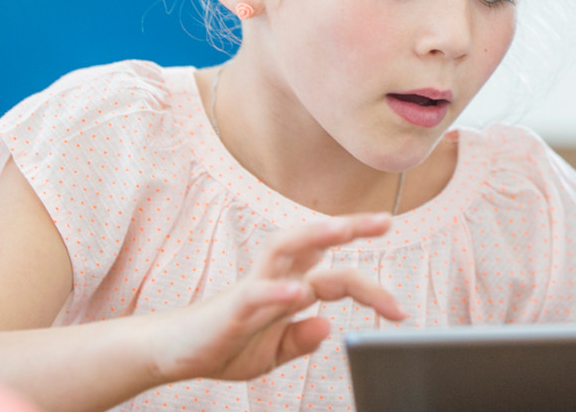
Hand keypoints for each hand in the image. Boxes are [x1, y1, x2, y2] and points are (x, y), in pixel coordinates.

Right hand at [142, 215, 406, 382]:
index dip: (372, 289)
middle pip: (314, 242)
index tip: (401, 309)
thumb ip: (302, 340)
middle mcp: (277, 279)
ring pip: (284, 248)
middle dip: (349, 227)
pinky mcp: (232, 306)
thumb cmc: (226, 344)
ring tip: (343, 230)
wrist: (175, 354)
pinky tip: (299, 294)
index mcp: (293, 288)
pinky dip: (278, 291)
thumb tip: (328, 327)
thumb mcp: (274, 352)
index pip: (339, 277)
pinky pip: (256, 292)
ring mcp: (254, 287)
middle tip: (385, 221)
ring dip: (314, 235)